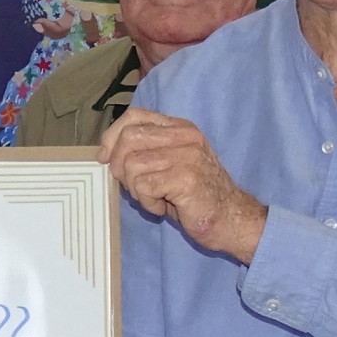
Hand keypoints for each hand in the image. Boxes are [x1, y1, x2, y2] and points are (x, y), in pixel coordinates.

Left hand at [99, 108, 267, 263]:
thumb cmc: (194, 196)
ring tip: (156, 198)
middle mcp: (184, 136)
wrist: (231, 219)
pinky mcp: (186, 177)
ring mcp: (187, 155)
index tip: (105, 158)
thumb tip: (106, 153)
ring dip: (136, 190)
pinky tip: (164, 207)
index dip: (112, 136)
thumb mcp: (168, 165)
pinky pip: (144, 186)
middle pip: (128, 139)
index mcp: (179, 128)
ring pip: (132, 165)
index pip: (134, 116)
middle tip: (136, 187)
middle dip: (119, 167)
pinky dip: (148, 203)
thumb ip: (144, 151)